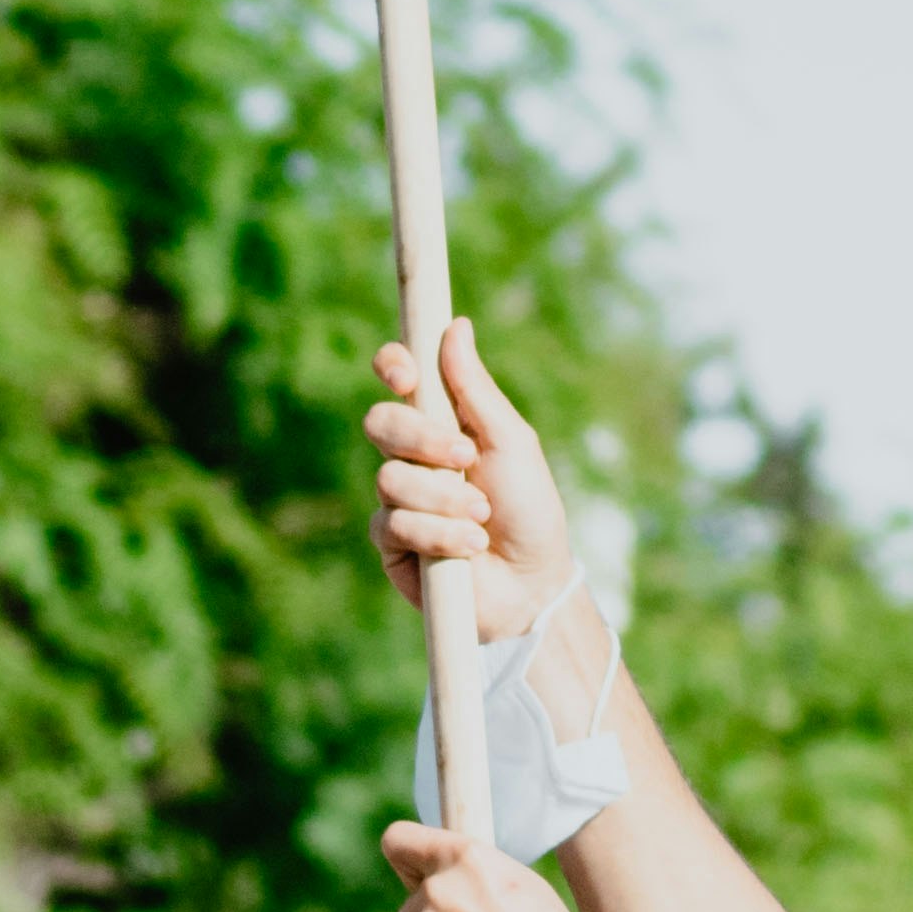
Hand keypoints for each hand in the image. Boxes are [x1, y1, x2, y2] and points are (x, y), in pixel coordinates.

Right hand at [365, 324, 573, 641]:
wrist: (532, 585)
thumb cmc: (529, 509)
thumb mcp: (512, 443)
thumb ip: (477, 390)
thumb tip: (456, 326)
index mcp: (442, 423)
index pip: (401, 381)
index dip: (394, 366)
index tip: (404, 373)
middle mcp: (413, 457)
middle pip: (380, 423)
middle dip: (421, 438)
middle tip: (465, 456)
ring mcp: (398, 500)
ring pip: (389, 478)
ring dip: (444, 497)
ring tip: (482, 516)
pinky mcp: (390, 544)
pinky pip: (393, 524)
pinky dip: (439, 534)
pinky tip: (469, 547)